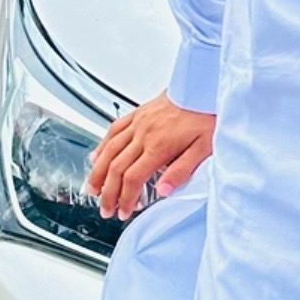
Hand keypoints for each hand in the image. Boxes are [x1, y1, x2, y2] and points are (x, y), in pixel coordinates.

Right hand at [89, 94, 215, 219]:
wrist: (202, 87)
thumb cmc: (206, 115)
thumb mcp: (204, 148)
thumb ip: (182, 170)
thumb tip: (163, 191)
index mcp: (159, 146)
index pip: (133, 178)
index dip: (125, 198)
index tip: (123, 211)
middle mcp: (144, 134)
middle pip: (116, 168)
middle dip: (108, 193)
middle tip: (106, 209)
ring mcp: (138, 123)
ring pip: (109, 150)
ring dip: (97, 172)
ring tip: (92, 189)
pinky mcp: (138, 113)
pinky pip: (113, 130)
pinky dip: (101, 146)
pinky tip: (96, 157)